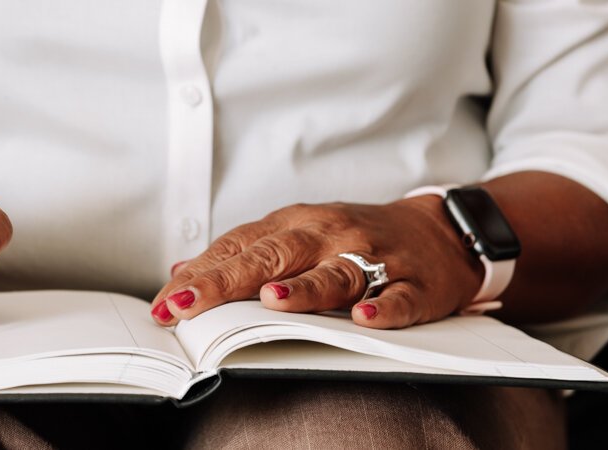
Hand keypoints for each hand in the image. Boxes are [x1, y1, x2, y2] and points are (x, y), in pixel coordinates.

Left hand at [150, 197, 480, 328]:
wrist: (441, 230)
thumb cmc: (357, 237)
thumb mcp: (298, 234)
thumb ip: (244, 251)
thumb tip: (183, 269)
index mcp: (298, 225)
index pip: (241, 247)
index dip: (201, 276)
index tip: (165, 303)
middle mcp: (331, 236)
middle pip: (275, 257)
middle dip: (228, 281)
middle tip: (189, 305)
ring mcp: (375, 257)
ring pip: (335, 274)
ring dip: (303, 289)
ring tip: (271, 301)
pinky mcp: (416, 283)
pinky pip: (399, 297)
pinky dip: (383, 308)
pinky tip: (363, 318)